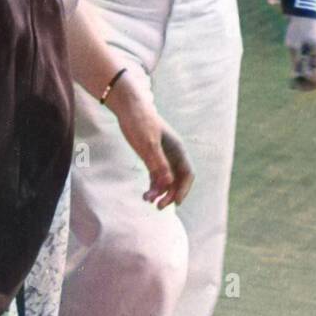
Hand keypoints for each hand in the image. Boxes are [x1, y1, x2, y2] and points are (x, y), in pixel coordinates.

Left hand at [105, 70, 194, 208]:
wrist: (128, 108)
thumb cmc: (140, 123)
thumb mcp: (148, 144)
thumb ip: (158, 163)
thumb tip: (169, 183)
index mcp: (177, 149)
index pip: (187, 174)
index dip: (184, 189)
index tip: (176, 203)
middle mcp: (172, 154)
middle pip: (177, 180)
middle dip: (170, 194)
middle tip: (159, 207)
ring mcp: (162, 156)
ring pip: (166, 180)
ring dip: (160, 192)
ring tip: (147, 200)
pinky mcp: (151, 157)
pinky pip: (156, 176)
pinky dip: (152, 186)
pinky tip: (146, 195)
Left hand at [285, 17, 315, 88]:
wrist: (305, 15)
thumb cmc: (299, 29)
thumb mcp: (293, 46)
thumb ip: (296, 63)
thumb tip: (297, 76)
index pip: (315, 77)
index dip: (304, 75)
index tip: (298, 63)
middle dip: (306, 84)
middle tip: (291, 84)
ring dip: (307, 82)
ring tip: (292, 82)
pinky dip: (308, 75)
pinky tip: (296, 77)